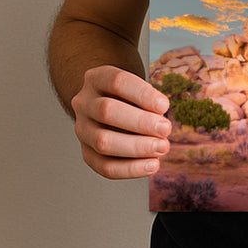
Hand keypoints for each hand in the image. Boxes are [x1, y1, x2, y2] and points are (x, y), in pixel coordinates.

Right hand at [70, 65, 171, 179]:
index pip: (117, 82)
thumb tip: (160, 121)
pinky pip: (104, 166)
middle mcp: (84, 103)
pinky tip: (152, 165)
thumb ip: (148, 100)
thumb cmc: (128, 95)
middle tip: (166, 129)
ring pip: (102, 141)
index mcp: (97, 78)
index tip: (165, 105)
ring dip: (137, 147)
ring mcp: (82, 128)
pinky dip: (130, 169)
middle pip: (107, 111)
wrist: (105, 104)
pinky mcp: (86, 152)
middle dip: (141, 123)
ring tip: (162, 147)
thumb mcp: (136, 86)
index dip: (143, 94)